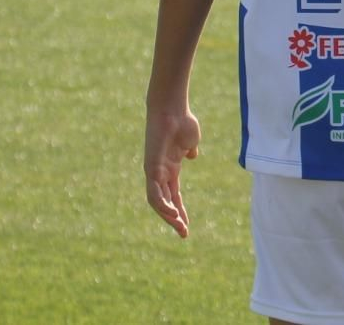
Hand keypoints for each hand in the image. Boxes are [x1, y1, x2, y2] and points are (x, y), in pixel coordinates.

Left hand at [143, 106, 201, 238]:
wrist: (173, 110)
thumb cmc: (183, 121)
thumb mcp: (190, 140)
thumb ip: (189, 149)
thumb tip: (192, 155)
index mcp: (170, 168)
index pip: (173, 196)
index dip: (180, 211)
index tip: (187, 226)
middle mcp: (160, 173)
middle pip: (165, 202)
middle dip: (174, 219)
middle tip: (183, 233)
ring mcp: (154, 171)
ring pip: (158, 201)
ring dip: (168, 215)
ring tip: (179, 225)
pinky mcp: (151, 167)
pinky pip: (154, 192)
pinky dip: (162, 204)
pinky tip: (172, 213)